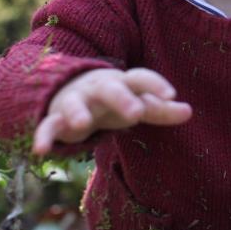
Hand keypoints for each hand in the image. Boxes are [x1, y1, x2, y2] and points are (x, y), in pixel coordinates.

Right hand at [32, 67, 191, 154]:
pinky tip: (41, 151)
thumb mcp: (136, 103)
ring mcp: (75, 102)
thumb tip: (190, 112)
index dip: (155, 84)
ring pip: (75, 104)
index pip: (140, 78)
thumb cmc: (111, 101)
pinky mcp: (55, 118)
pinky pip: (48, 126)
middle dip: (122, 98)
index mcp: (122, 83)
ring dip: (78, 112)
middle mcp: (99, 89)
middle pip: (111, 89)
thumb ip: (160, 109)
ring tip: (83, 125)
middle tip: (136, 113)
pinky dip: (43, 137)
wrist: (67, 91)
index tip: (171, 95)